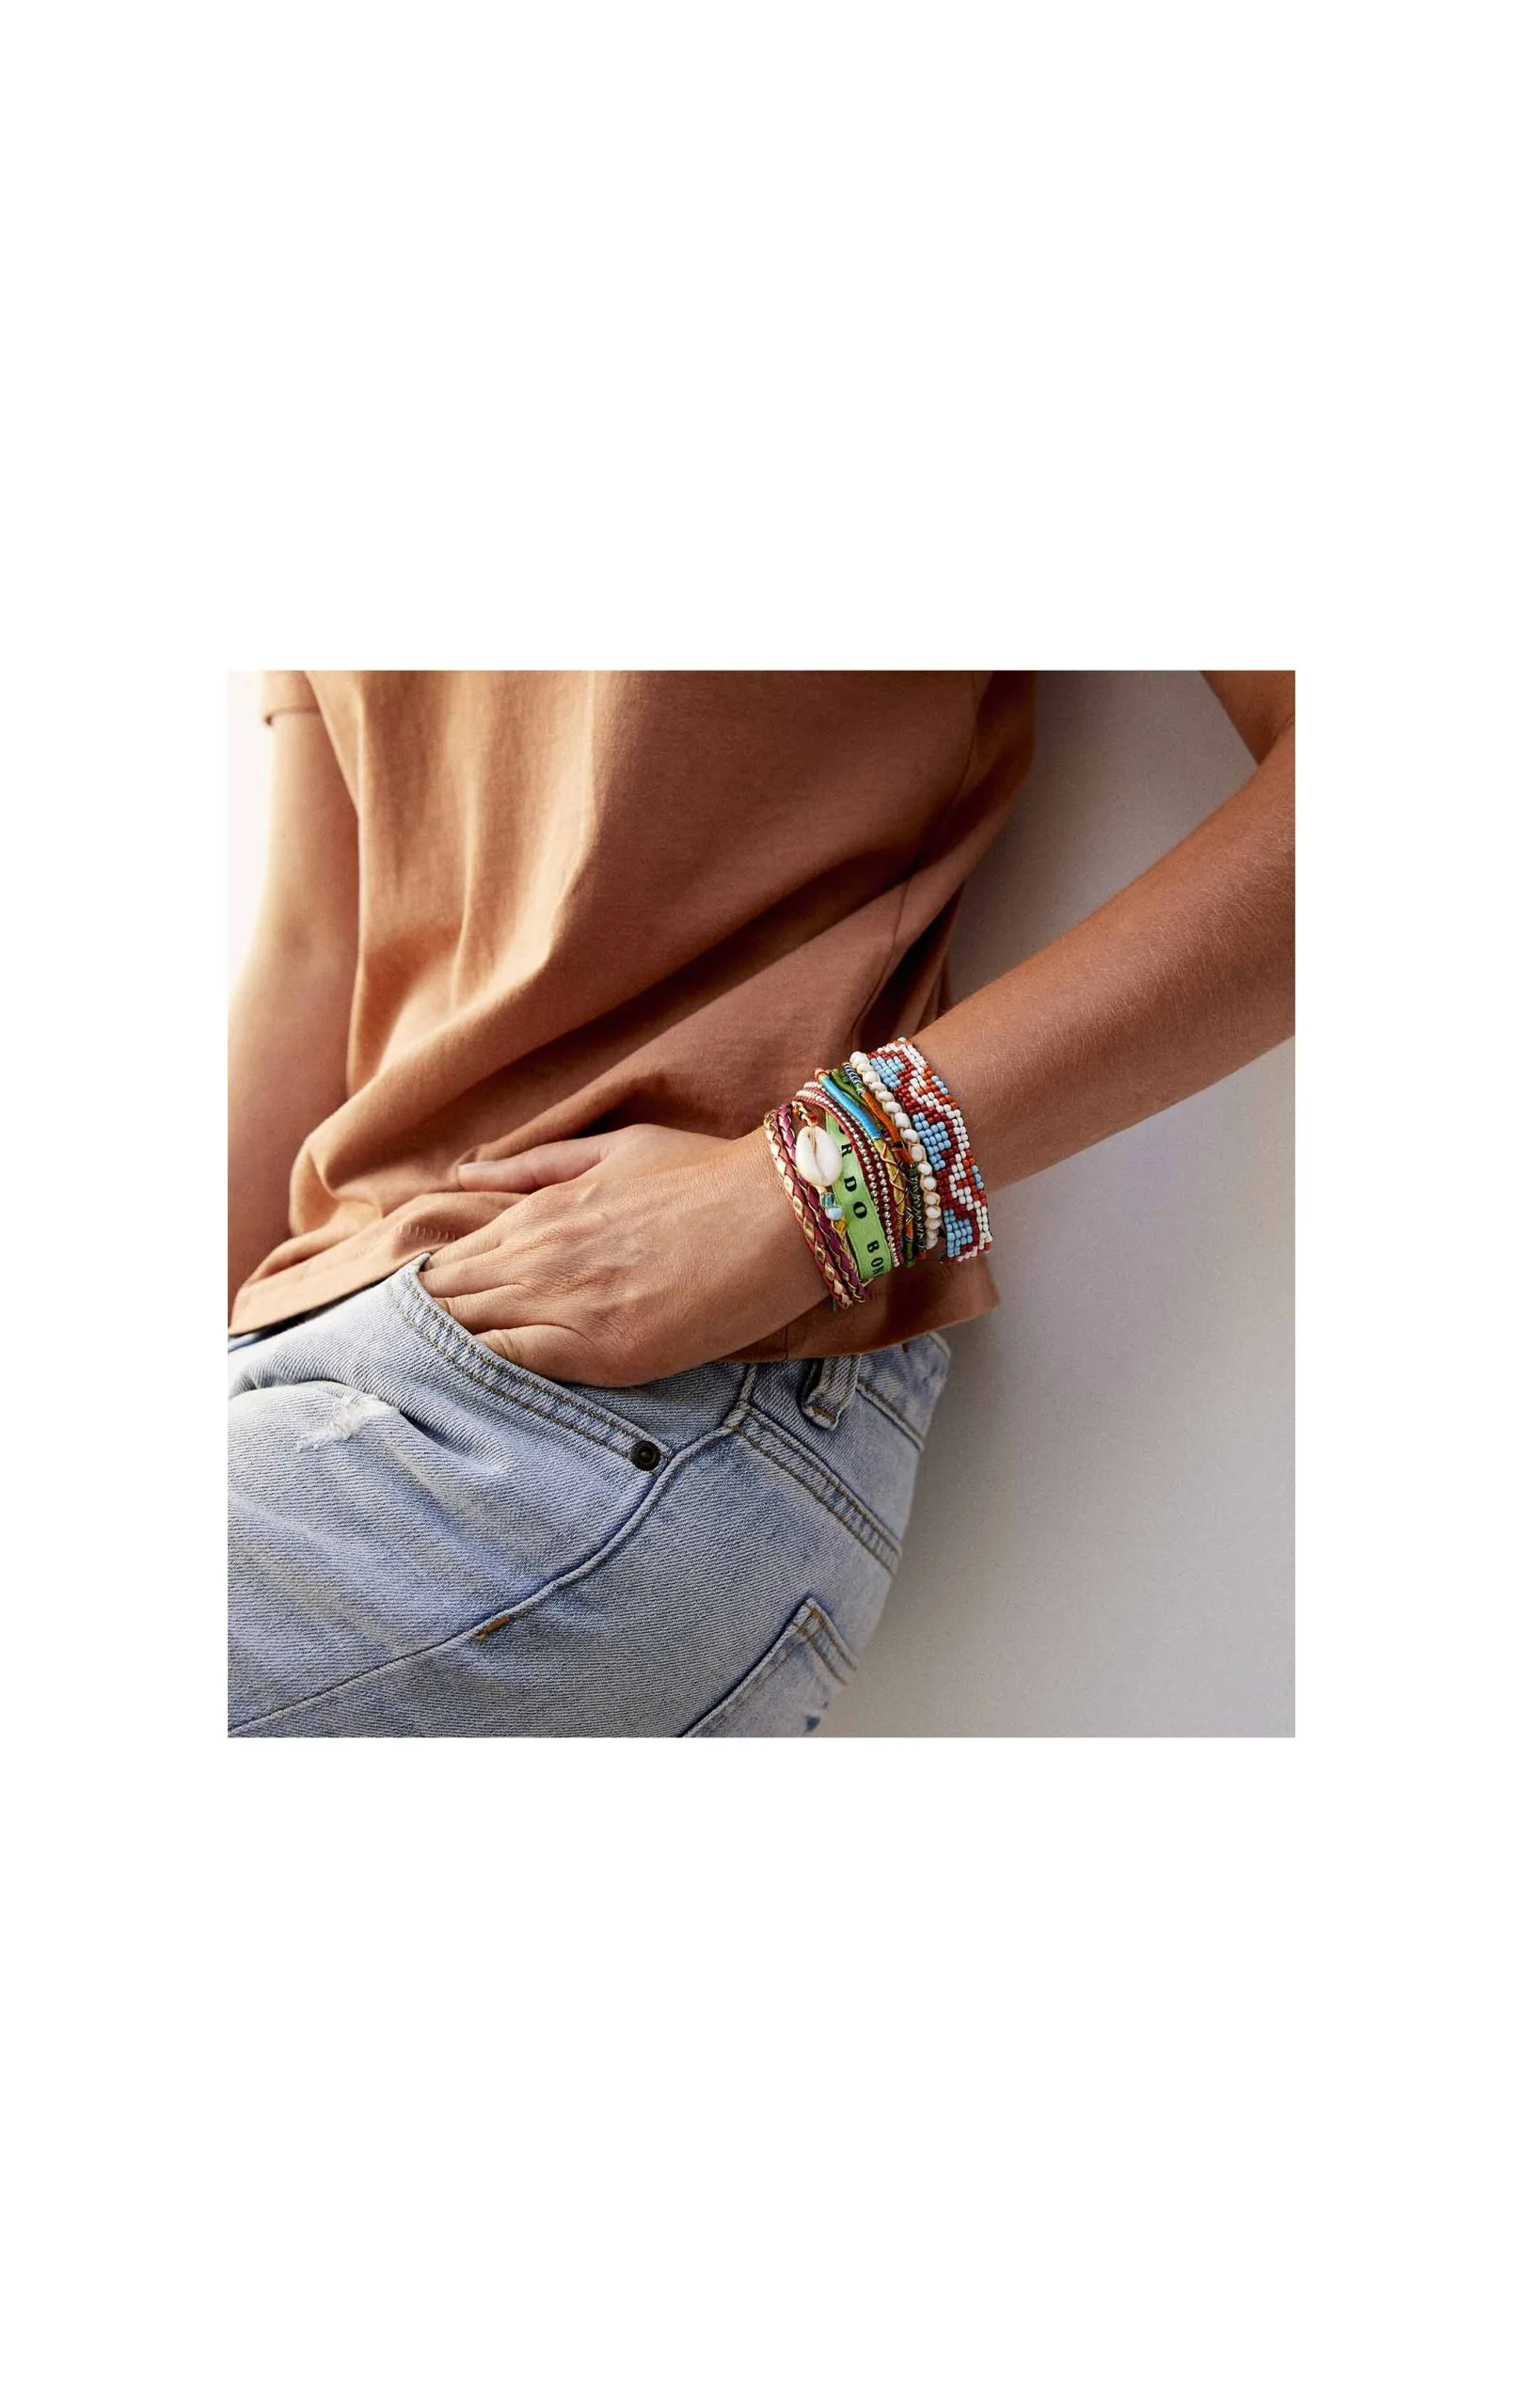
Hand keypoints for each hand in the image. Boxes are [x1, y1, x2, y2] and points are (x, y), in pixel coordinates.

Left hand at [421, 1122, 826, 1383]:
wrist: (782, 1211)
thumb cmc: (707, 1177)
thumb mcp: (616, 1150)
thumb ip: (533, 1168)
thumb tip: (464, 1177)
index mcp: (539, 1213)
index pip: (445, 1263)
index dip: (426, 1293)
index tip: (420, 1316)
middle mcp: (540, 1257)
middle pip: (443, 1303)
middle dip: (421, 1328)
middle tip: (407, 1360)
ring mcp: (567, 1306)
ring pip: (464, 1336)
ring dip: (441, 1355)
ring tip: (425, 1382)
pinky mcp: (601, 1352)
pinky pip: (511, 1366)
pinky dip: (483, 1375)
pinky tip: (468, 1390)